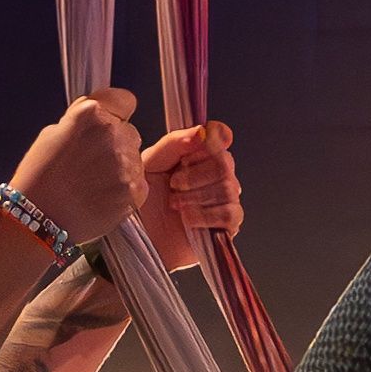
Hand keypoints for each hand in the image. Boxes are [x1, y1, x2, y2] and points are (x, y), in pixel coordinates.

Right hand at [10, 88, 145, 248]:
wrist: (37, 218)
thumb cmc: (39, 178)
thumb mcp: (52, 134)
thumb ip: (81, 121)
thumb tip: (98, 117)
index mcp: (91, 115)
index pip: (125, 100)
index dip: (117, 113)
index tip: (111, 122)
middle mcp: (111, 134)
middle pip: (130, 132)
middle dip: (116, 144)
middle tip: (93, 164)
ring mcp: (125, 163)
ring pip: (135, 160)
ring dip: (121, 169)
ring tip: (95, 185)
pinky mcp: (133, 191)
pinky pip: (139, 184)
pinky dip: (126, 191)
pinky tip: (103, 197)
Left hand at [138, 120, 241, 272]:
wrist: (139, 239)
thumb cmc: (143, 203)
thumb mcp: (150, 165)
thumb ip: (174, 144)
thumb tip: (201, 132)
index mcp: (197, 155)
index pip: (220, 136)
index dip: (216, 137)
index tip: (202, 143)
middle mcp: (215, 175)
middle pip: (224, 163)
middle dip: (195, 174)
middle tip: (174, 185)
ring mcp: (224, 200)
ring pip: (228, 188)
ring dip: (197, 196)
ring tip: (175, 205)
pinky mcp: (227, 227)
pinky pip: (231, 213)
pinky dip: (206, 215)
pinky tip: (188, 220)